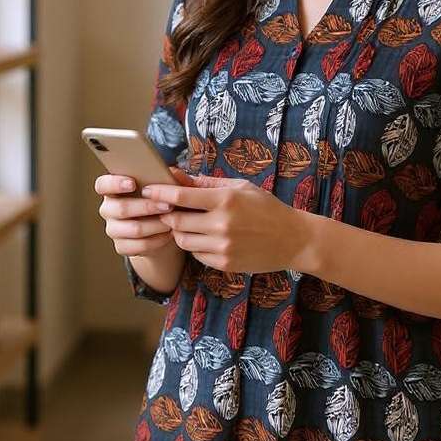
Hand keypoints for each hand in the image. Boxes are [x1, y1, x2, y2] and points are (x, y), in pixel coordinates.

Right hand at [94, 171, 178, 258]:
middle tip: (168, 206)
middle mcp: (109, 209)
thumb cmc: (158, 201)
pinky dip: (157, 240)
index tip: (132, 183)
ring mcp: (113, 229)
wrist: (160, 229)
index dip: (115, 184)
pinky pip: (139, 245)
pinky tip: (168, 234)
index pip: (103, 184)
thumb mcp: (162, 187)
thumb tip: (175, 174)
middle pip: (122, 208)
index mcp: (113, 189)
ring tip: (172, 221)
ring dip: (156, 225)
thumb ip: (167, 177)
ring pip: (133, 229)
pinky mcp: (122, 246)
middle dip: (147, 207)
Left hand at [143, 168, 303, 272]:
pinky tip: (205, 238)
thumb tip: (176, 175)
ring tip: (188, 223)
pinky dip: (195, 246)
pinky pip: (196, 255)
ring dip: (179, 232)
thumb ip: (206, 184)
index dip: (159, 193)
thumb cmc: (266, 208)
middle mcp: (222, 225)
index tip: (147, 189)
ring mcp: (223, 247)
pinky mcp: (225, 264)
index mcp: (226, 200)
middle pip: (176, 221)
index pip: (181, 197)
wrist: (293, 239)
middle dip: (167, 214)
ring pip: (183, 241)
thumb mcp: (240, 187)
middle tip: (166, 209)